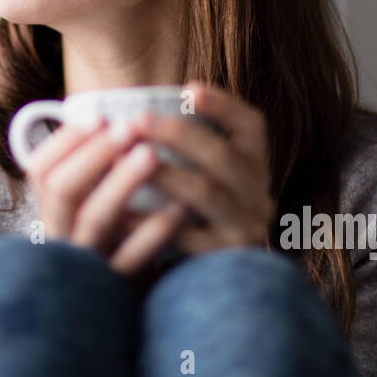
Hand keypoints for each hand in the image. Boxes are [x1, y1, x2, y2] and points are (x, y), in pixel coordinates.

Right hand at [23, 115, 192, 276]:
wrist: (116, 322)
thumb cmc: (114, 250)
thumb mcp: (94, 212)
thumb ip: (95, 176)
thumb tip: (114, 118)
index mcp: (53, 215)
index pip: (41, 170)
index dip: (66, 140)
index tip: (98, 115)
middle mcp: (61, 238)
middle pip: (62, 189)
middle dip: (95, 153)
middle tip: (129, 126)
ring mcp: (84, 266)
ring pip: (93, 219)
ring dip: (121, 182)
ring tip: (151, 154)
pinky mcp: (113, 293)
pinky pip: (129, 260)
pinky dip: (152, 232)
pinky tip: (178, 208)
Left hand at [116, 81, 275, 254]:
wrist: (213, 289)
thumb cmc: (192, 219)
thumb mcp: (202, 180)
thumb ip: (181, 151)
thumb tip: (127, 113)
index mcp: (253, 168)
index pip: (252, 127)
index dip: (224, 105)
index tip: (189, 88)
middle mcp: (258, 196)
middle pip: (223, 156)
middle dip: (177, 134)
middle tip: (136, 119)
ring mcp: (245, 228)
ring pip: (206, 193)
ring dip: (162, 172)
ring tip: (125, 159)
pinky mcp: (224, 260)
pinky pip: (184, 237)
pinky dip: (149, 221)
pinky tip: (118, 212)